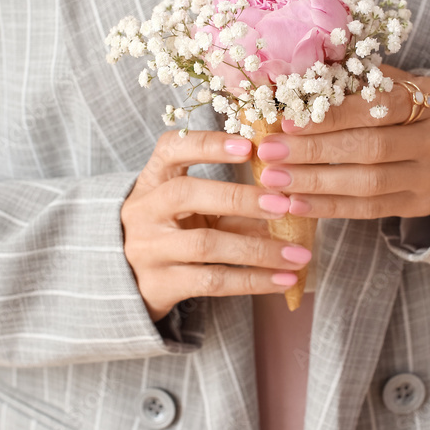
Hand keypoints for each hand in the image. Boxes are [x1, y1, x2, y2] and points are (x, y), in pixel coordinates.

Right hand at [120, 131, 313, 320]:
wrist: (131, 281)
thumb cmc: (174, 233)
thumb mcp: (193, 210)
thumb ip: (232, 202)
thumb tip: (290, 197)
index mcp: (152, 180)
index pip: (171, 149)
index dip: (207, 144)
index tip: (248, 145)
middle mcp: (143, 211)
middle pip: (187, 194)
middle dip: (241, 198)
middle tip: (285, 205)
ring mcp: (147, 250)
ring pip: (206, 245)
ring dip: (259, 250)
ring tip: (298, 254)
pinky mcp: (158, 286)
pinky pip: (212, 281)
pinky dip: (253, 280)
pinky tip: (283, 280)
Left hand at [256, 65, 429, 219]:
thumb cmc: (407, 108)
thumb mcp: (392, 85)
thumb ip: (350, 82)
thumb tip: (290, 84)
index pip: (379, 106)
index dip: (332, 115)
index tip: (288, 120)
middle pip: (371, 148)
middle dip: (314, 151)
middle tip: (269, 152)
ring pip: (368, 184)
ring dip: (314, 182)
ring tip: (273, 179)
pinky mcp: (420, 205)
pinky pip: (368, 209)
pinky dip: (328, 207)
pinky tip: (295, 203)